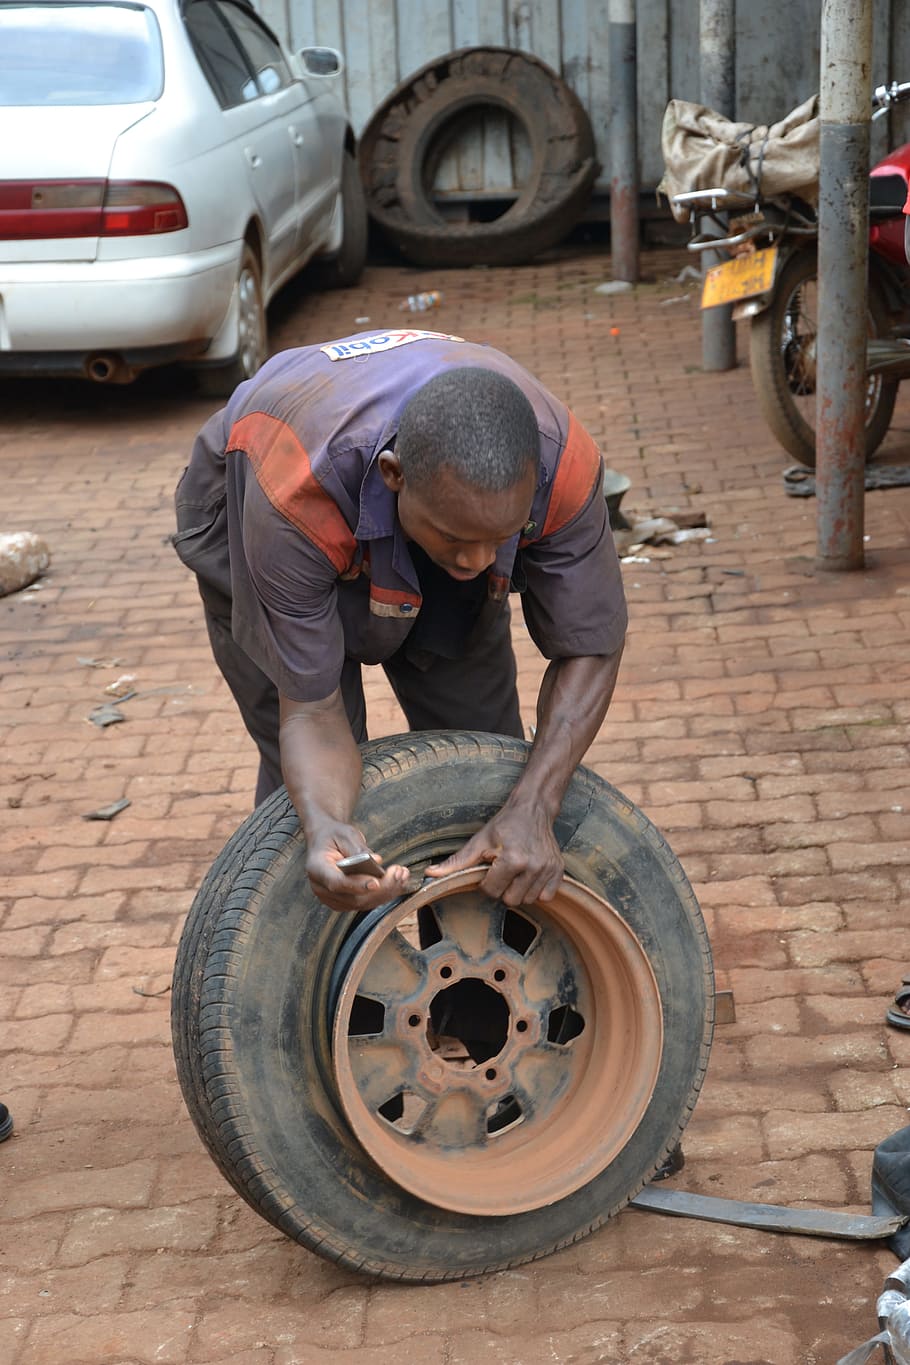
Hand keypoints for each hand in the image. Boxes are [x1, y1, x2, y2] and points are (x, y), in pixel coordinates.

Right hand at [306, 822, 409, 911]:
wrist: (325, 841)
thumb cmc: (334, 836)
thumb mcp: (345, 834)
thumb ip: (359, 848)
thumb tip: (376, 861)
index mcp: (316, 868)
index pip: (336, 882)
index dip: (356, 885)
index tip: (376, 883)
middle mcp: (321, 888)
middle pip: (353, 897)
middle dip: (381, 888)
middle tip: (399, 872)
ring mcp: (331, 898)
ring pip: (362, 903)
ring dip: (386, 892)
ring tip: (402, 874)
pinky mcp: (343, 902)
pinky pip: (365, 903)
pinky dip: (384, 894)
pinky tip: (397, 881)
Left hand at [425, 804, 563, 906]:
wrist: (534, 809)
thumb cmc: (505, 825)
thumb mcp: (479, 841)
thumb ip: (456, 862)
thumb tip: (429, 875)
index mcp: (512, 860)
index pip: (491, 891)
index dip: (486, 882)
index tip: (490, 867)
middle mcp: (533, 866)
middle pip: (510, 900)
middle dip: (503, 888)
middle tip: (504, 870)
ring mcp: (548, 869)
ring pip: (527, 900)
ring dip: (519, 890)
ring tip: (517, 871)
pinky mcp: (559, 871)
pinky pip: (546, 896)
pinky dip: (536, 890)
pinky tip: (530, 874)